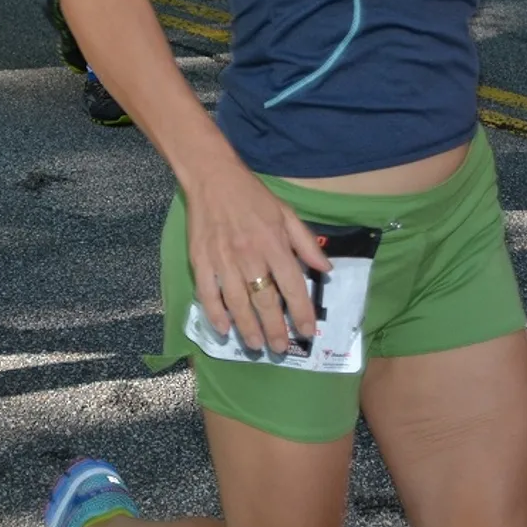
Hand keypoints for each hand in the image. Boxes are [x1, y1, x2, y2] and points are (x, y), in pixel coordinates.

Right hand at [184, 163, 332, 353]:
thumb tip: (326, 269)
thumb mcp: (286, 213)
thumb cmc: (252, 196)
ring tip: (257, 345)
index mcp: (274, 243)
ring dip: (247, 327)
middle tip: (281, 348)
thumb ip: (305, 243)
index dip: (302, 311)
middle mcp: (250, 255)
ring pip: (237, 302)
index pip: (292, 285)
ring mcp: (222, 259)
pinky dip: (215, 313)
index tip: (308, 332)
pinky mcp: (200, 259)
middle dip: (275, 328)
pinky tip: (224, 329)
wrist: (213, 178)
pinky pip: (207, 293)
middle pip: (265, 300)